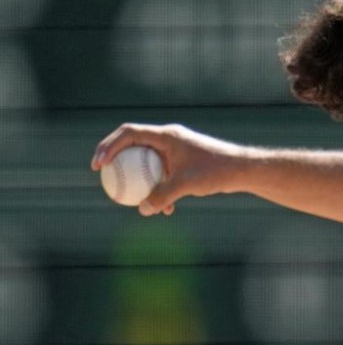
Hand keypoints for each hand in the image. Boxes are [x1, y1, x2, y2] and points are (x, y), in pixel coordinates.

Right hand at [91, 123, 240, 215]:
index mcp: (167, 136)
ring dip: (137, 177)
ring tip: (126, 196)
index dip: (109, 146)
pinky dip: (158, 188)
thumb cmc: (216, 171)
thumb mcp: (187, 184)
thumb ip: (163, 196)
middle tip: (102, 175)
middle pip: (132, 144)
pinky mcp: (182, 163)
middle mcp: (168, 139)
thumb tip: (143, 211)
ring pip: (146, 161)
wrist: (241, 170)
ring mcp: (175, 151)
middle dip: (115, 158)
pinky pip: (161, 173)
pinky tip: (164, 210)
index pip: (129, 133)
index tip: (99, 165)